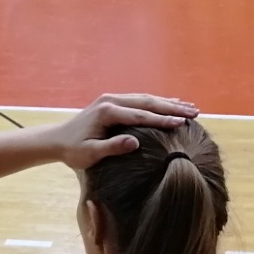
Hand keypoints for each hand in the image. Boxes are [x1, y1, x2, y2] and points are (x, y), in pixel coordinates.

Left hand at [45, 94, 200, 171]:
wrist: (58, 140)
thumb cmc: (73, 151)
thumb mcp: (90, 154)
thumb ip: (112, 148)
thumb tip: (135, 142)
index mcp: (107, 112)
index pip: (140, 115)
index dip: (162, 119)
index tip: (182, 123)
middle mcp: (111, 100)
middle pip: (147, 102)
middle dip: (172, 107)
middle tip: (195, 112)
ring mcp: (113, 99)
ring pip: (146, 98)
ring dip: (169, 102)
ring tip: (191, 108)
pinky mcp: (114, 102)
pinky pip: (140, 100)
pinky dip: (158, 102)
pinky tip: (172, 103)